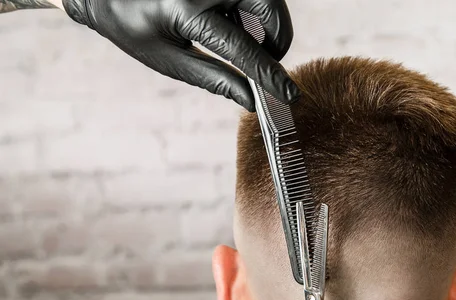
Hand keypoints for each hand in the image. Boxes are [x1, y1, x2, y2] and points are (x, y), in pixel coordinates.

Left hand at [62, 0, 299, 110]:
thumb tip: (250, 99)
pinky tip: (226, 15)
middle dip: (276, 40)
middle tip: (262, 58)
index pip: (243, 49)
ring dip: (262, 22)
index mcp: (187, 11)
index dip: (270, 76)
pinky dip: (249, 7)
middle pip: (269, 10)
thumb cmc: (130, 24)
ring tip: (233, 34)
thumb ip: (213, 78)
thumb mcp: (167, 59)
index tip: (290, 95)